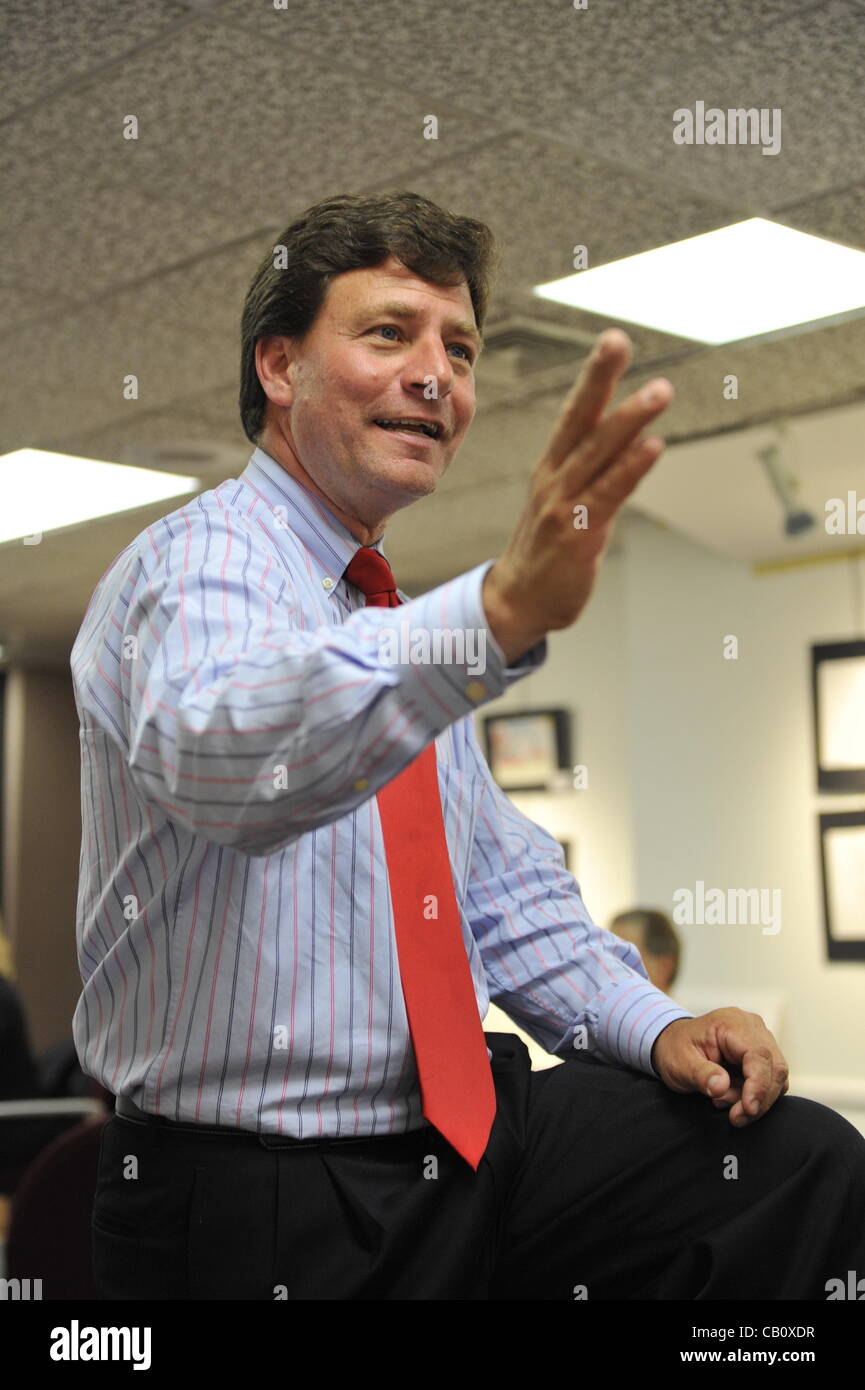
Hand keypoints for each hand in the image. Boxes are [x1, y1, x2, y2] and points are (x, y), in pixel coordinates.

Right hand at [482, 329, 673, 663]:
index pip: (576, 413)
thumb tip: (632, 444)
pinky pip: (609, 493)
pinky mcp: (578, 532)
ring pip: (599, 452)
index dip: (594, 376)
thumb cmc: (547, 552)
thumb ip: (596, 474)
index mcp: (553, 467)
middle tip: (616, 339)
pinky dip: (631, 467)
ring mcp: (564, 503)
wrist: (518, 601)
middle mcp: (555, 477)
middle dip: (599, 376)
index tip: (612, 340)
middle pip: (581, 418)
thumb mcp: (566, 503)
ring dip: (630, 418)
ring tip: (660, 389)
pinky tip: (653, 445)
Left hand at [650, 1009, 789, 1126]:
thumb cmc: (676, 1050)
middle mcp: (752, 1027)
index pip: (758, 1055)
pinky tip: (731, 1099)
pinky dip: (756, 1096)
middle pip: (774, 1067)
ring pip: (776, 1077)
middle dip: (759, 1098)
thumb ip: (701, 1074)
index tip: (748, 1109)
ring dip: (757, 1100)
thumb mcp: (680, 1063)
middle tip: (736, 1118)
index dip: (758, 1085)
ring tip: (723, 1102)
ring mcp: (760, 1040)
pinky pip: (770, 1080)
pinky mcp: (761, 1055)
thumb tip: (722, 1086)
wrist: (674, 1045)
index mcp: (732, 1023)